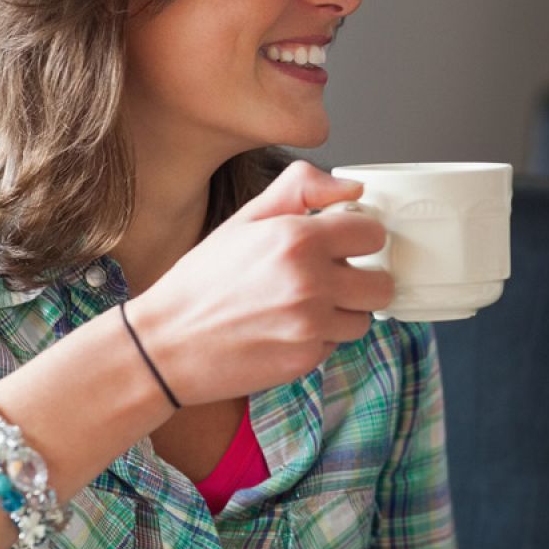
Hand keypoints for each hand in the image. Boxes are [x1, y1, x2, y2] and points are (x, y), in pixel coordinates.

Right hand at [124, 161, 394, 405]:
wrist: (166, 344)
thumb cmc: (205, 278)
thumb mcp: (246, 218)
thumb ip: (302, 188)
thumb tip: (354, 188)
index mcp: (297, 239)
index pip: (374, 234)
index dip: (359, 238)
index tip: (341, 242)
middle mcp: (310, 283)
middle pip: (382, 284)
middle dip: (362, 279)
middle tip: (330, 277)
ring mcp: (310, 326)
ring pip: (364, 319)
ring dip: (344, 312)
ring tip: (304, 304)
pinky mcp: (306, 360)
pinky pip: (337, 344)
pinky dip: (321, 338)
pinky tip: (287, 329)